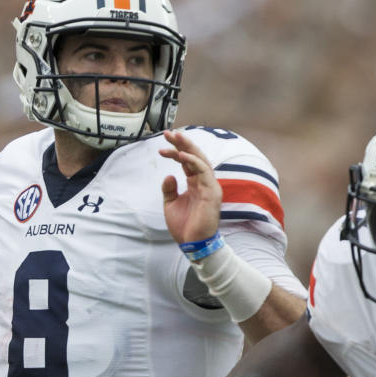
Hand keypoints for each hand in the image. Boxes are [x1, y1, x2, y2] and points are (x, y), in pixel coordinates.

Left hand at [159, 129, 220, 243]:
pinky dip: (192, 161)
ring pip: (200, 160)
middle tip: (169, 132)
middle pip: (195, 156)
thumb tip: (168, 175)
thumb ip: (169, 189)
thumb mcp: (171, 204)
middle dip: (183, 142)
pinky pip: (203, 171)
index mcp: (196, 184)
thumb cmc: (185, 227)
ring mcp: (210, 186)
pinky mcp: (211, 192)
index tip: (164, 143)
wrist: (193, 244)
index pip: (188, 161)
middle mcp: (204, 182)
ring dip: (187, 147)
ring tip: (173, 138)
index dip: (177, 150)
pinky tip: (180, 155)